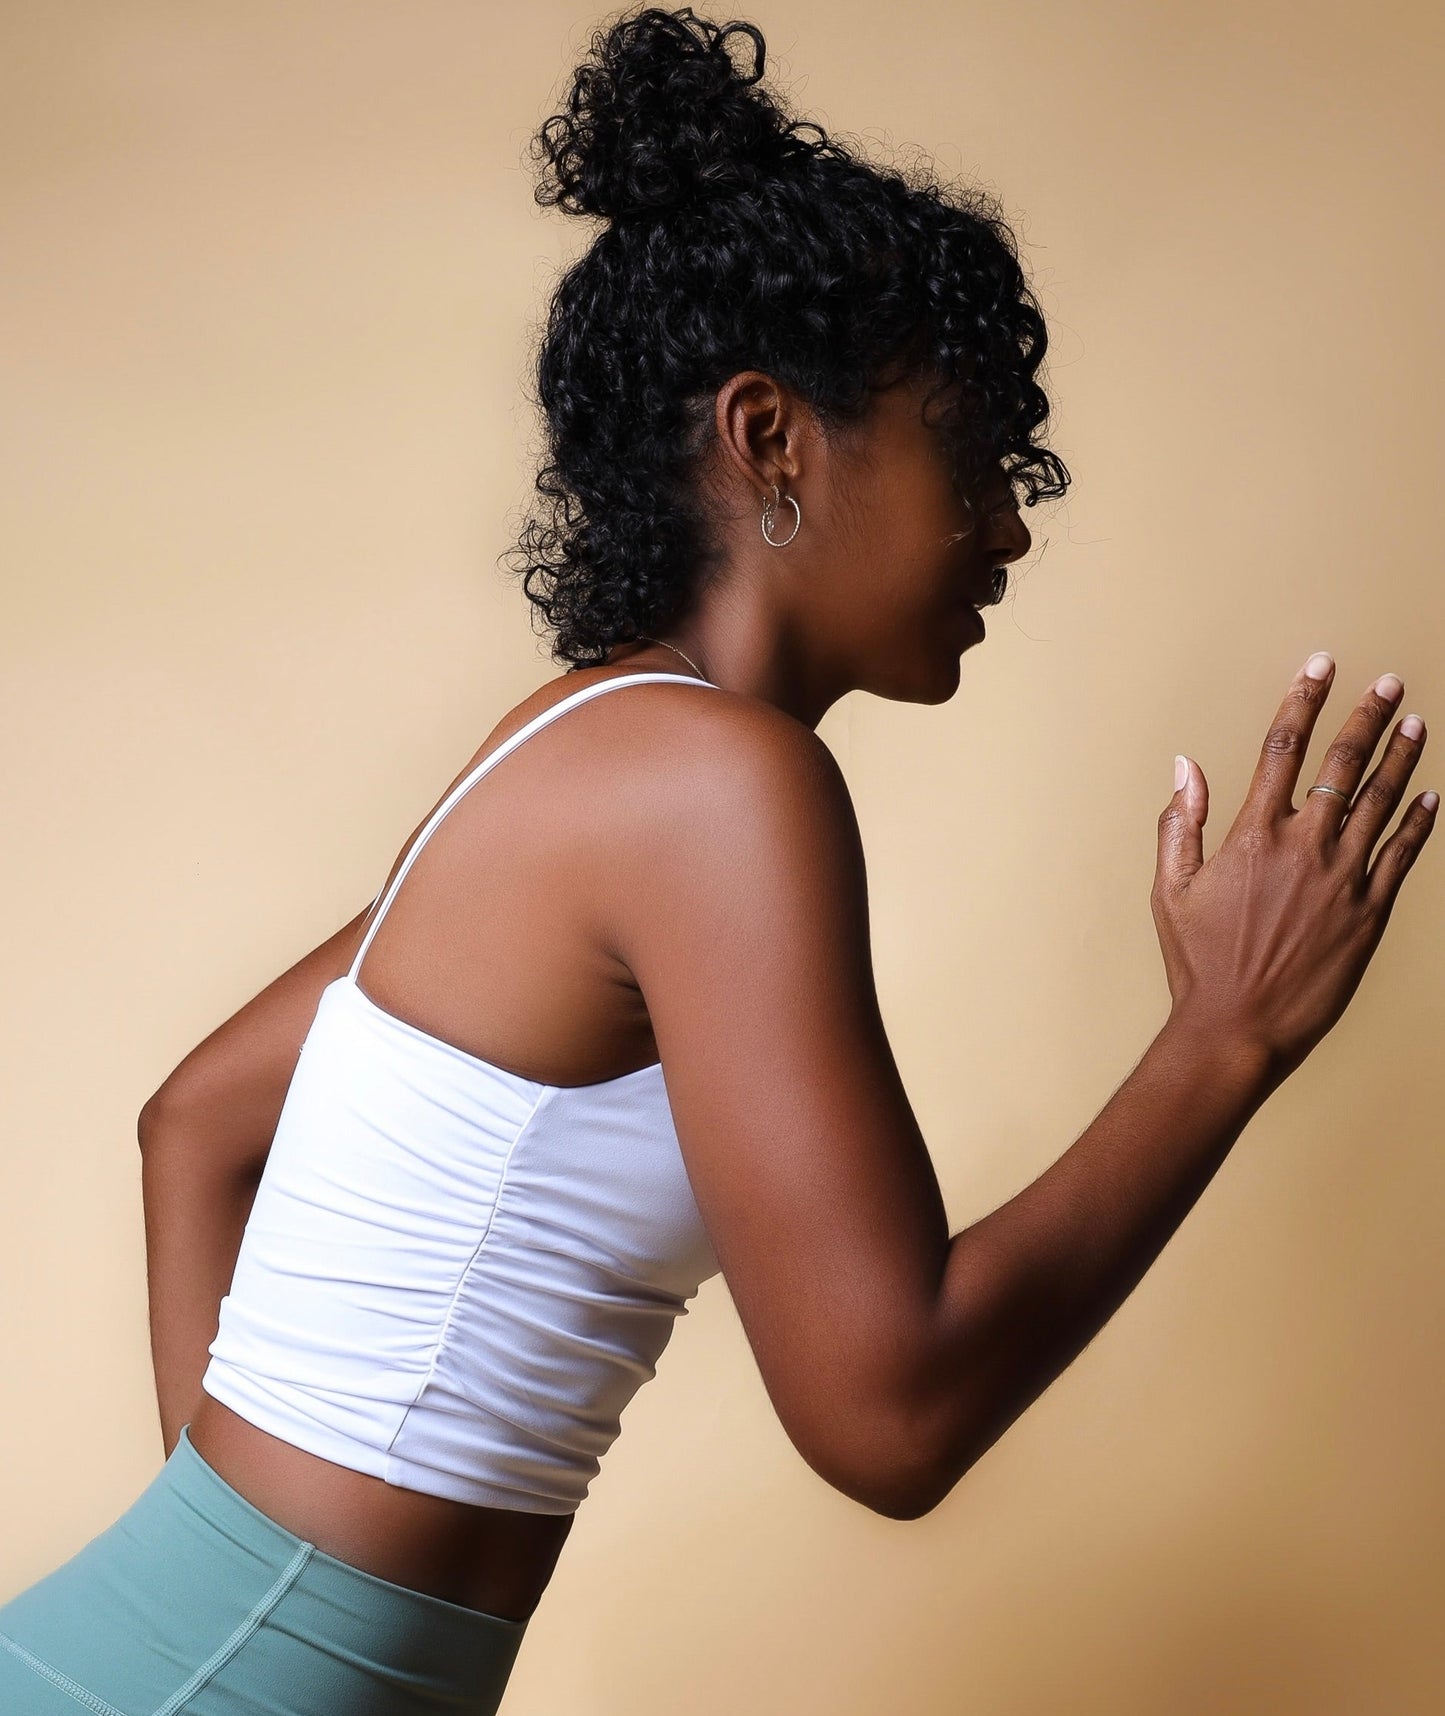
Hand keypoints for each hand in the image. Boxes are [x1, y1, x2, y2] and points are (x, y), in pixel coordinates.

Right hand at [1152, 652, 1436, 1082]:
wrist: (1238, 1028)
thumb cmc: (1198, 963)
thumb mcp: (1170, 889)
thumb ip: (1180, 822)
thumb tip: (1185, 766)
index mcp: (1253, 834)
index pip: (1283, 746)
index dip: (1305, 698)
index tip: (1322, 665)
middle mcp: (1304, 846)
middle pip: (1343, 762)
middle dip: (1368, 715)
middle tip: (1390, 684)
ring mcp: (1343, 878)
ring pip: (1381, 800)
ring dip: (1402, 757)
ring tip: (1416, 724)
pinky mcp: (1370, 913)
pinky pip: (1403, 854)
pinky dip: (1418, 820)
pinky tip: (1431, 795)